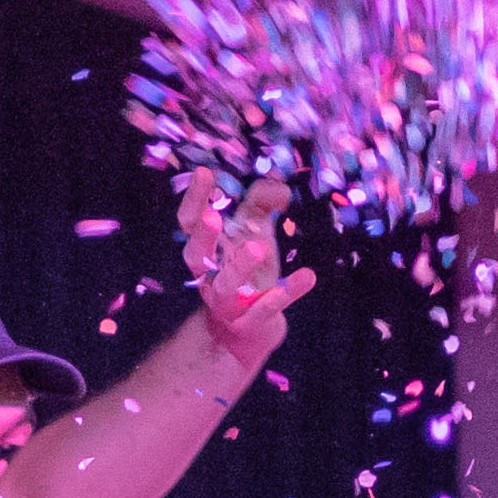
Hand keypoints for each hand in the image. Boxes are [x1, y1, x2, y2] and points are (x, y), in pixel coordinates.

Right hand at [180, 170, 318, 354]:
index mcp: (205, 250)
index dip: (194, 200)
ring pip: (226, 286)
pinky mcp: (250, 321)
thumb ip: (262, 202)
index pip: (189, 223)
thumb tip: (280, 187)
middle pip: (195, 255)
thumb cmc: (249, 269)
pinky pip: (265, 308)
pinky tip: (307, 276)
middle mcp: (209, 276)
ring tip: (259, 247)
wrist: (253, 325)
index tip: (204, 173)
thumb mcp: (254, 231)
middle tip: (213, 217)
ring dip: (240, 266)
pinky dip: (286, 293)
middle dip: (203, 237)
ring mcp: (227, 302)